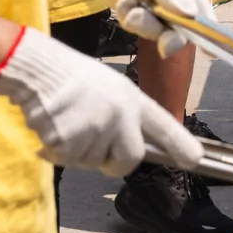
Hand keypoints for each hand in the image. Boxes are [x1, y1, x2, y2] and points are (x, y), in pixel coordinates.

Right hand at [0, 27, 202, 174]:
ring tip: (69, 120)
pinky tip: (52, 126)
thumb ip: (125, 117)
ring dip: (79, 151)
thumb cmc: (73, 77)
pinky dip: (56, 150)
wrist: (39, 69)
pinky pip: (67, 160)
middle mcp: (118, 115)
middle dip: (115, 163)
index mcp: (131, 99)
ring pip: (92, 162)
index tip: (194, 160)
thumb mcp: (111, 88)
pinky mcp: (68, 141)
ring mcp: (94, 129)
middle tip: (98, 149)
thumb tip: (131, 150)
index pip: (162, 125)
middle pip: (129, 160)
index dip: (179, 144)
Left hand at [68, 0, 211, 55]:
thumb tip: (192, 15)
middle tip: (164, 46)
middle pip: (179, 30)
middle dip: (170, 38)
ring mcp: (153, 7)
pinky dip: (127, 15)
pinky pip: (135, 25)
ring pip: (155, 31)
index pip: (202, 12)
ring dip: (143, 23)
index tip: (211, 52)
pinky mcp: (135, 11)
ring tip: (130, 4)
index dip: (208, 32)